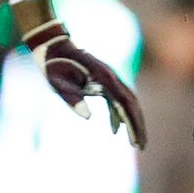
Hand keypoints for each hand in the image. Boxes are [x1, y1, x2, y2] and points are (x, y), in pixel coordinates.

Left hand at [26, 19, 145, 147]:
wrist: (52, 46)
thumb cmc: (53, 65)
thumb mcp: (57, 83)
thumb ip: (72, 98)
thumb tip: (88, 117)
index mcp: (103, 77)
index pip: (125, 103)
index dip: (133, 123)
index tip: (136, 142)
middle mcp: (111, 77)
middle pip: (132, 103)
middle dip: (138, 125)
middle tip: (141, 146)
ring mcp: (108, 78)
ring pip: (126, 101)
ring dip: (131, 121)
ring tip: (134, 142)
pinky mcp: (102, 81)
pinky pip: (115, 100)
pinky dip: (118, 115)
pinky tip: (115, 130)